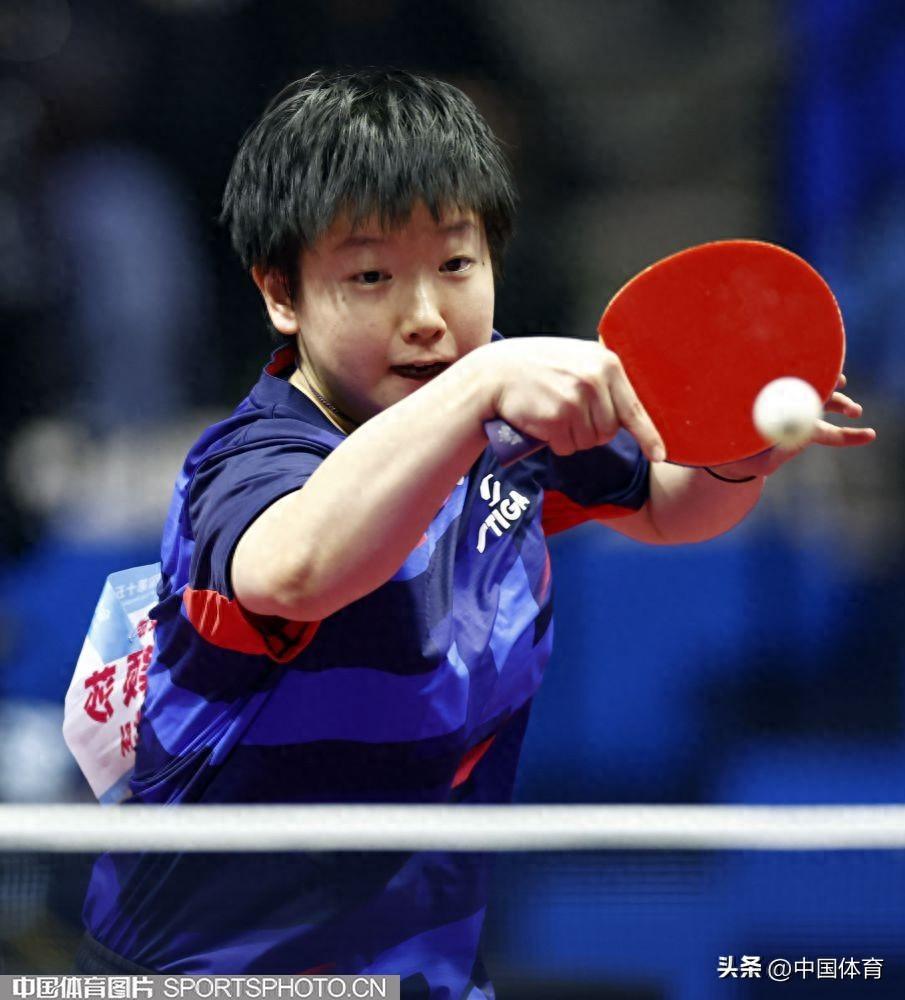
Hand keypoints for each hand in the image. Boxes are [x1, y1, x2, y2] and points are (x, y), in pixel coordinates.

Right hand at [480, 337, 666, 461]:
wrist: (495, 373)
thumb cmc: (536, 368)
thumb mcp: (576, 359)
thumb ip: (602, 377)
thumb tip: (629, 410)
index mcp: (606, 363)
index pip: (634, 408)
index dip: (648, 436)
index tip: (659, 455)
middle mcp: (595, 380)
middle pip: (610, 430)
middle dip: (592, 430)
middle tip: (568, 412)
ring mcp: (577, 399)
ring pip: (590, 442)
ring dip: (572, 437)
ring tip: (552, 413)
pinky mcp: (558, 418)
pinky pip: (568, 447)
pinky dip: (556, 442)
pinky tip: (542, 422)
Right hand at [709, 373, 875, 478]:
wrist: (719, 444)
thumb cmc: (742, 457)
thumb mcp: (764, 462)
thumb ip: (783, 453)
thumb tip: (804, 435)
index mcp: (798, 434)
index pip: (829, 435)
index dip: (850, 435)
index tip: (871, 434)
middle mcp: (796, 413)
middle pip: (827, 406)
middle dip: (843, 405)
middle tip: (854, 411)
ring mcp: (785, 398)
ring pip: (814, 388)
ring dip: (830, 386)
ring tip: (840, 383)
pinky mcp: (772, 386)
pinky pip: (794, 377)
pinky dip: (807, 372)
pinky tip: (814, 366)